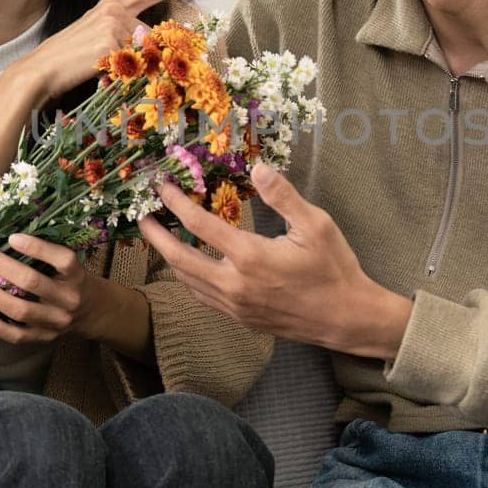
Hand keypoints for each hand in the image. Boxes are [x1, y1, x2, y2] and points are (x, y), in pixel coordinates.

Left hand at [0, 233, 141, 347]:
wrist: (93, 312)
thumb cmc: (72, 280)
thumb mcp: (69, 264)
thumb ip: (46, 255)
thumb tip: (3, 239)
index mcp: (77, 276)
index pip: (61, 259)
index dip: (37, 248)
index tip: (12, 237)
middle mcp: (68, 299)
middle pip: (32, 282)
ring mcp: (56, 322)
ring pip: (20, 310)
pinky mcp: (44, 338)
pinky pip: (16, 335)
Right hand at [8, 0, 215, 103]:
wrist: (41, 69)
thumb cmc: (70, 58)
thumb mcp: (103, 41)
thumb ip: (130, 38)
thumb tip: (154, 45)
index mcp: (113, 4)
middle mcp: (115, 9)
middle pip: (154, 34)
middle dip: (154, 54)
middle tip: (131, 65)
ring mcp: (113, 24)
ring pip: (145, 52)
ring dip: (134, 68)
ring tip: (101, 70)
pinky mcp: (110, 43)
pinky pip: (133, 64)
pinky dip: (123, 75)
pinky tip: (99, 73)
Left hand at [138, 163, 412, 359]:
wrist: (346, 318)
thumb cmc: (334, 268)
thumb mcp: (316, 224)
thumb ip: (283, 196)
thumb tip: (257, 168)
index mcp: (250, 257)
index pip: (200, 225)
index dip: (176, 203)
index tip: (162, 188)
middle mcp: (235, 284)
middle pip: (180, 259)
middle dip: (156, 237)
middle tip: (142, 217)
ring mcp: (235, 306)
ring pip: (188, 281)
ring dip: (170, 259)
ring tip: (161, 239)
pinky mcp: (241, 319)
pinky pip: (204, 297)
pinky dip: (189, 278)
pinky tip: (191, 266)